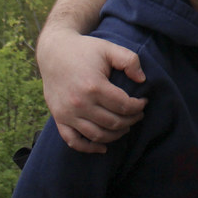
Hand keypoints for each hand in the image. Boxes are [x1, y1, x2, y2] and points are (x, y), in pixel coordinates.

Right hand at [37, 28, 147, 153]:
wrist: (54, 52)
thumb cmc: (85, 50)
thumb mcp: (109, 48)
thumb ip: (129, 60)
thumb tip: (142, 80)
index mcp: (94, 86)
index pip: (123, 105)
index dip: (138, 106)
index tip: (144, 102)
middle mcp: (80, 103)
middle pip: (113, 122)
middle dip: (131, 120)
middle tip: (138, 114)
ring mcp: (67, 113)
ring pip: (97, 135)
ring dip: (115, 135)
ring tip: (125, 126)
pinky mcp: (59, 118)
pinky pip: (73, 141)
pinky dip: (89, 148)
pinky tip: (103, 147)